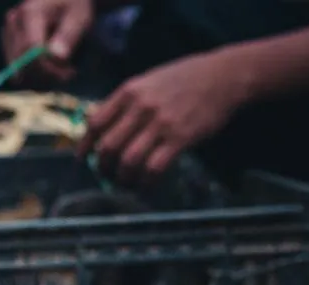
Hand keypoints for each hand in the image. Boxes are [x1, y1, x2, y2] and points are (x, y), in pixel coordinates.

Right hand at [2, 0, 95, 83]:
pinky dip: (34, 72)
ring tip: (62, 70)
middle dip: (46, 73)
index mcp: (30, 12)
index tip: (68, 73)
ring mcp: (7, 32)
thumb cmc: (72, 6)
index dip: (47, 66)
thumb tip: (56, 56)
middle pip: (21, 60)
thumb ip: (69, 35)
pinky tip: (51, 67)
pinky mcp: (7, 42)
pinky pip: (17, 67)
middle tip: (69, 74)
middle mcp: (13, 22)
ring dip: (41, 75)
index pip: (30, 48)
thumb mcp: (79, 16)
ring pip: (17, 68)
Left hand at [79, 49, 250, 183]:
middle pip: (108, 147)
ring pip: (128, 161)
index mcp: (129, 92)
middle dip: (103, 168)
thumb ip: (125, 102)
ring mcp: (161, 123)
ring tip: (127, 184)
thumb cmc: (186, 78)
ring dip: (123, 179)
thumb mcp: (149, 81)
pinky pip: (154, 168)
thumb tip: (100, 128)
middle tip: (107, 176)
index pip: (95, 123)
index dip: (84, 146)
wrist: (226, 74)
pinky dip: (146, 182)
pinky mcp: (181, 137)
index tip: (83, 159)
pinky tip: (147, 186)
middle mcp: (141, 107)